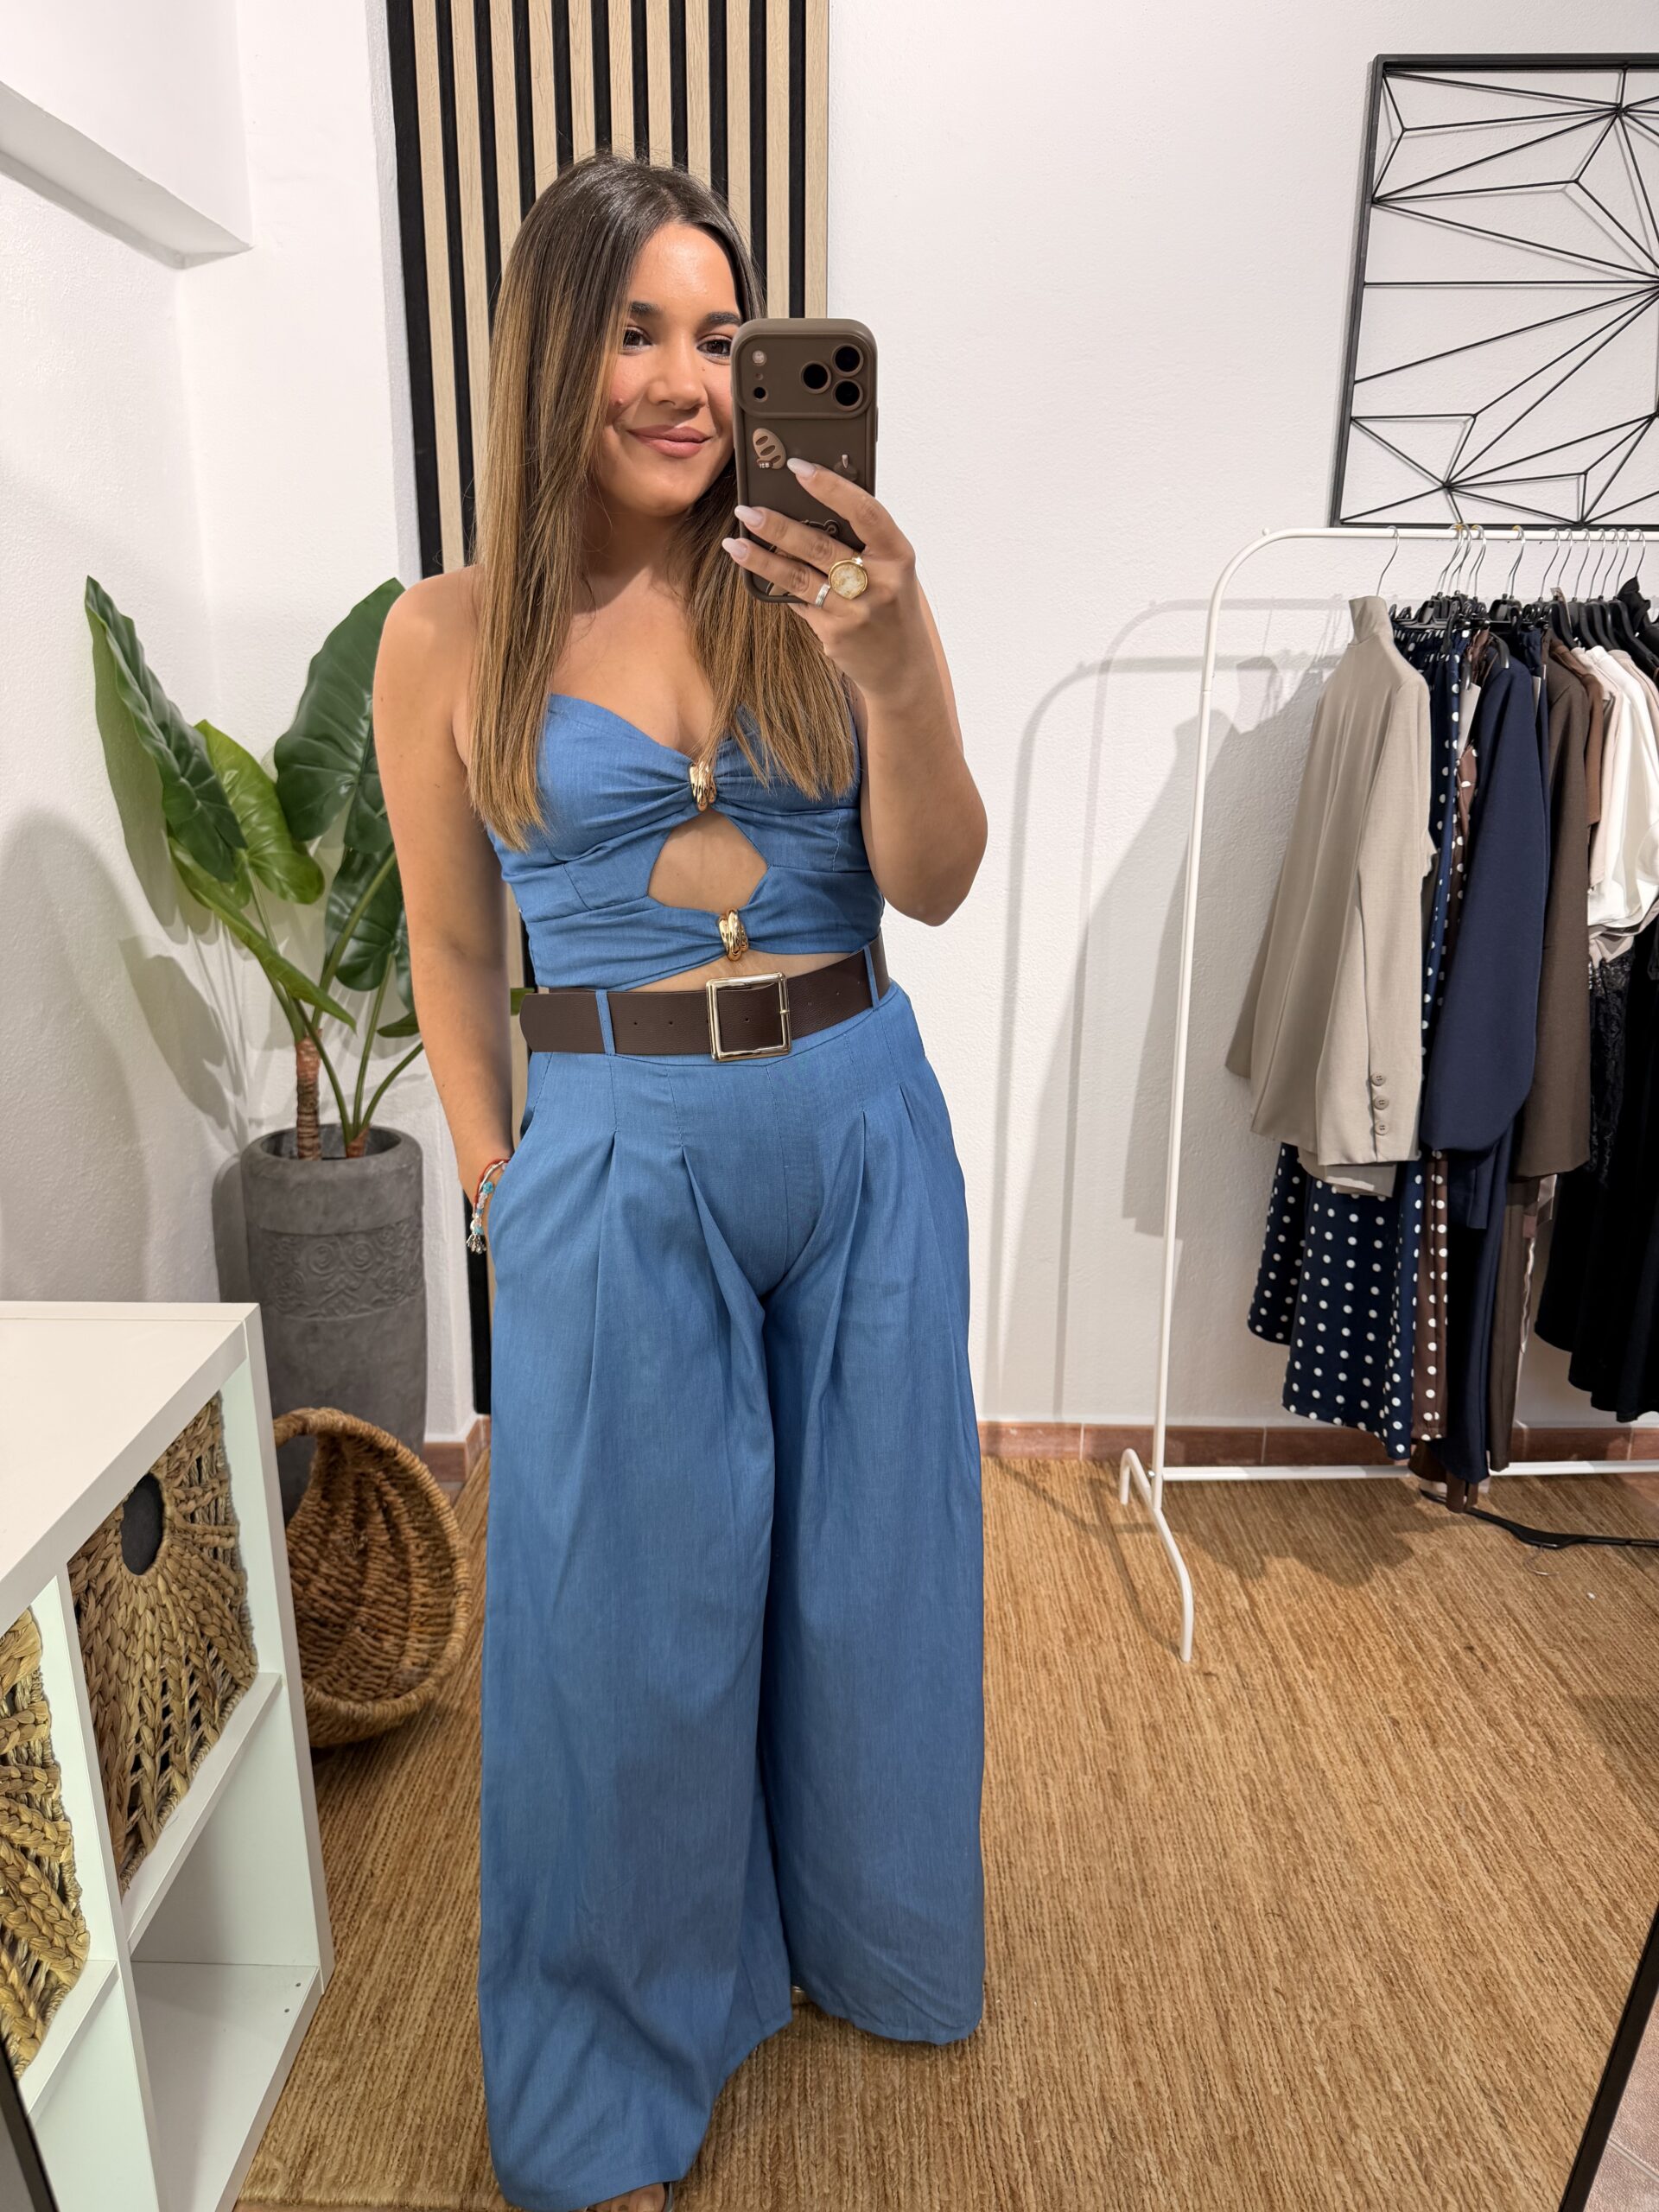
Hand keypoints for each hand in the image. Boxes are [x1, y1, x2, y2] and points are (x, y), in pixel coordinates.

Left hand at [721, 458, 927, 701]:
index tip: (798, 468)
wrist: (903, 667)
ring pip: (799, 577)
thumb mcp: (892, 569)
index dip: (831, 487)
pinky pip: (799, 602)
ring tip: (735, 543)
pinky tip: (759, 573)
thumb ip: (862, 543)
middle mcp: (880, 582)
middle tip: (747, 510)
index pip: (864, 511)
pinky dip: (779, 586)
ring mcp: (855, 611)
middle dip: (778, 526)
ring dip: (762, 559)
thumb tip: (807, 510)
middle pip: (820, 546)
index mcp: (898, 555)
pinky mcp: (835, 634)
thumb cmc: (893, 606)